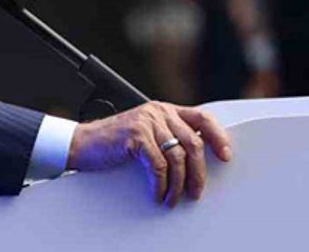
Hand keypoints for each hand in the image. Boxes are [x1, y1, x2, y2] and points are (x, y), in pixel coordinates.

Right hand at [66, 101, 231, 206]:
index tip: (226, 156)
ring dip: (179, 183)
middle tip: (197, 191)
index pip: (202, 118)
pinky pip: (158, 164)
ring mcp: (147, 122)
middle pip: (193, 142)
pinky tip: (158, 193)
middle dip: (199, 171)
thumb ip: (168, 138)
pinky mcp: (136, 135)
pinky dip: (161, 184)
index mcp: (165, 110)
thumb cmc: (114, 143)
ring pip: (177, 156)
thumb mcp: (147, 134)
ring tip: (174, 198)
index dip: (218, 136)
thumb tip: (194, 162)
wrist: (82, 143)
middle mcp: (159, 112)